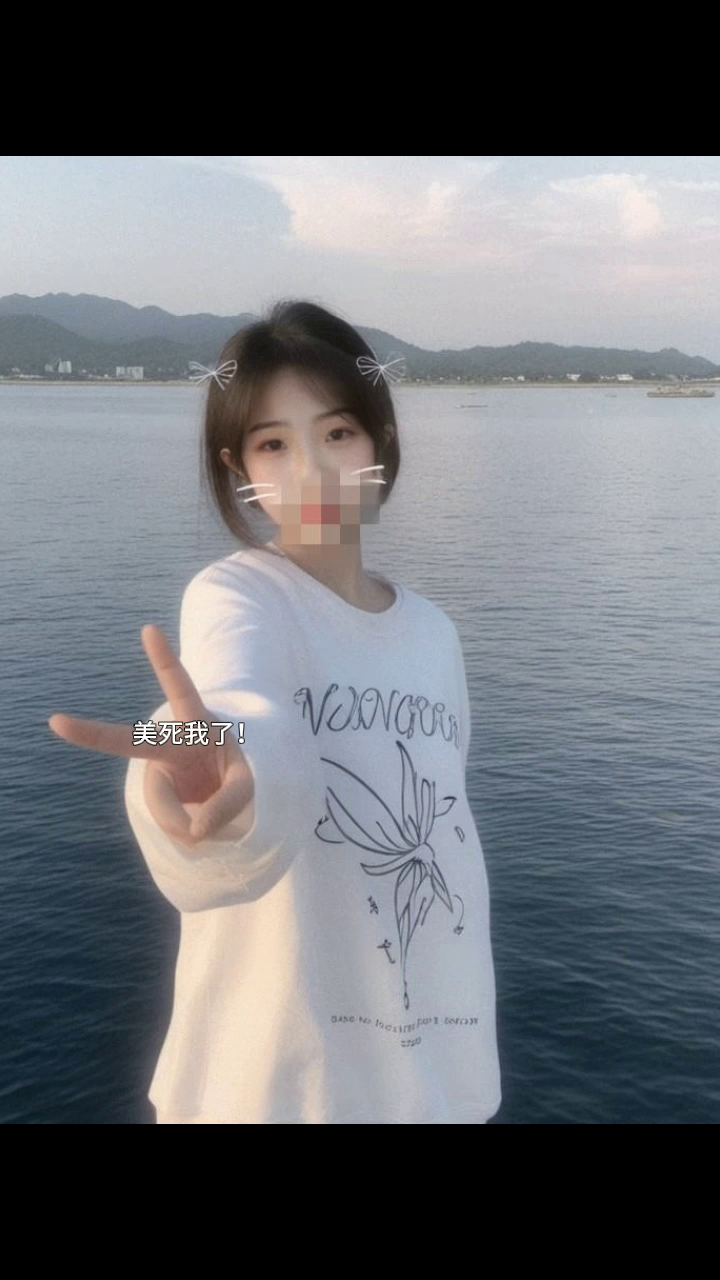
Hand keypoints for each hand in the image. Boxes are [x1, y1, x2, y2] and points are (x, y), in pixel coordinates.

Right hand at [48, 624, 253, 849]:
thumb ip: (231, 801)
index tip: (148, 629)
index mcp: (196, 724)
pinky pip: (173, 827)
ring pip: (171, 811)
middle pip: (129, 742)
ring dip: (199, 823)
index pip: (180, 689)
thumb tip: (194, 830)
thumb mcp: (253, 782)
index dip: (164, 660)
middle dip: (92, 733)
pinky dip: (192, 833)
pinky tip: (201, 826)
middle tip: (55, 721)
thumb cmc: (242, 771)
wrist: (229, 793)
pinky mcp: (157, 801)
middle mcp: (169, 746)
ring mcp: (159, 775)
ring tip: (215, 816)